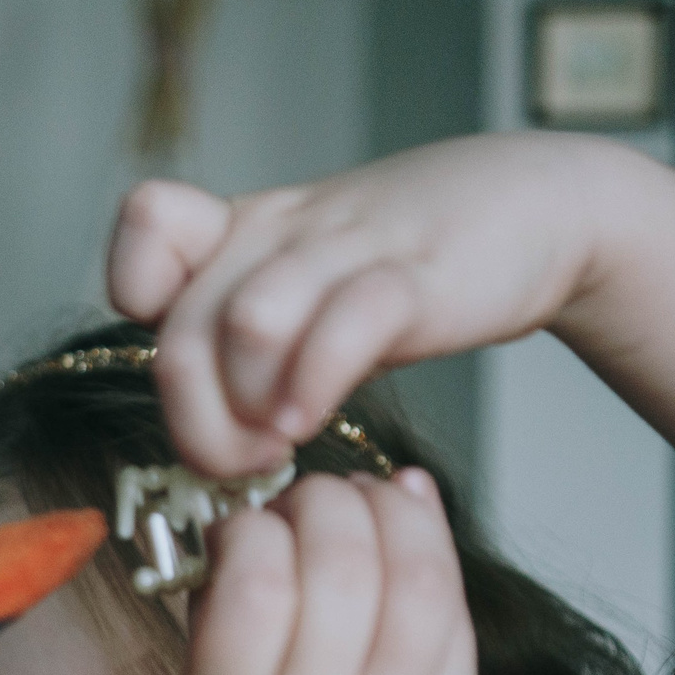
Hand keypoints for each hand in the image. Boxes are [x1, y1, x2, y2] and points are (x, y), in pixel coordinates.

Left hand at [109, 133, 622, 476]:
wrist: (532, 209)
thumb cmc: (405, 269)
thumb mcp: (304, 295)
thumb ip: (244, 347)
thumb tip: (202, 445)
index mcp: (242, 232)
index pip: (148, 230)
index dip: (142, 302)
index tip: (193, 374)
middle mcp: (279, 234)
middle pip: (184, 333)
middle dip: (198, 425)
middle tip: (243, 464)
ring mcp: (345, 248)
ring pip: (245, 325)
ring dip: (248, 411)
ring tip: (281, 446)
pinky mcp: (413, 275)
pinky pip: (341, 326)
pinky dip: (313, 388)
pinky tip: (313, 423)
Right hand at [181, 471, 479, 674]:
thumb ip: (220, 627)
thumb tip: (262, 510)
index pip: (250, 579)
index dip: (252, 523)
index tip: (249, 527)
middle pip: (337, 560)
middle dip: (322, 500)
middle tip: (311, 503)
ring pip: (412, 573)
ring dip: (387, 509)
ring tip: (364, 503)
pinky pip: (452, 611)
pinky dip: (433, 546)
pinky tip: (410, 521)